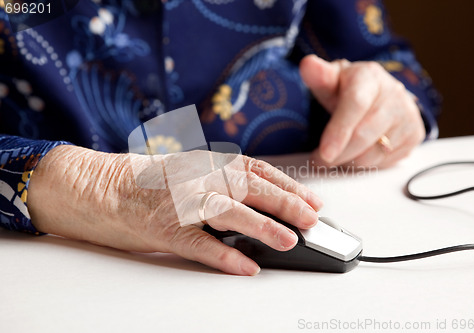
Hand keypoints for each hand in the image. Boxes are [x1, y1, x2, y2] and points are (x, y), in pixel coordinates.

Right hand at [27, 145, 322, 275]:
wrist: (101, 186)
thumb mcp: (191, 171)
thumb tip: (263, 203)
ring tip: (287, 241)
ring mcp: (180, 202)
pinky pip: (198, 243)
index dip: (287, 184)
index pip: (256, 170)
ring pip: (227, 211)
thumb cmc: (149, 181)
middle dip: (284, 202)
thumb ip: (223, 182)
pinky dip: (223, 256)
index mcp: (207, 163)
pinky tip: (245, 266)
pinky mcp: (164, 228)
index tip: (312, 198)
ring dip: (260, 226)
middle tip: (310, 219)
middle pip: (248, 188)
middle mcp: (197, 177)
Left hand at [299, 55, 425, 168]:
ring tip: (337, 154)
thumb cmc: (349, 90)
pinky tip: (356, 153)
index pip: (356, 105)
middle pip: (363, 135)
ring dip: (348, 161)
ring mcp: (408, 115)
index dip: (339, 130)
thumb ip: (318, 76)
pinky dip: (364, 164)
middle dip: (337, 153)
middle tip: (319, 159)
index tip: (324, 153)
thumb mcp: (332, 80)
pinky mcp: (415, 136)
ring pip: (372, 154)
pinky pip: (384, 162)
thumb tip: (308, 65)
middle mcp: (395, 94)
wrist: (379, 95)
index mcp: (370, 77)